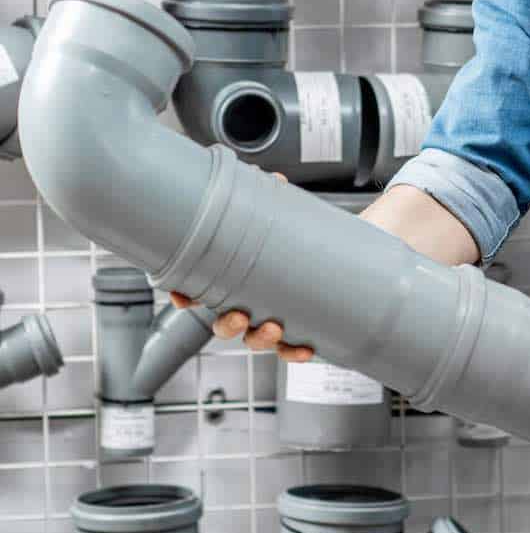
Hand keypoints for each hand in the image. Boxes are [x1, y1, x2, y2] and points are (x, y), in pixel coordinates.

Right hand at [168, 171, 313, 362]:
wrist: (343, 253)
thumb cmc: (300, 238)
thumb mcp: (286, 215)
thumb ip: (275, 197)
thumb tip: (274, 181)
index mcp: (234, 278)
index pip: (200, 291)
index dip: (186, 296)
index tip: (183, 296)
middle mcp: (248, 303)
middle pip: (224, 324)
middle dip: (228, 325)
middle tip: (239, 316)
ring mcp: (271, 318)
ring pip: (255, 340)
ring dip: (260, 339)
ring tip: (274, 328)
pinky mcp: (299, 327)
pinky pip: (291, 349)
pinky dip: (295, 352)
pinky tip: (306, 348)